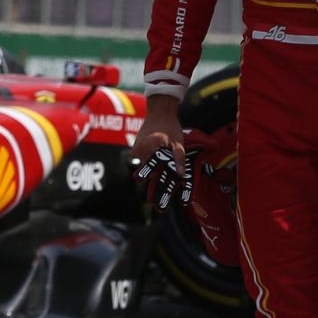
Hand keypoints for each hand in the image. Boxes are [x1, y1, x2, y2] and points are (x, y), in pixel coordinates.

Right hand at [129, 96, 189, 212]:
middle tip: (159, 207)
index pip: (155, 174)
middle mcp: (140, 152)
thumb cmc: (170, 126)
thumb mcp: (178, 143)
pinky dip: (151, 167)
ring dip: (154, 178)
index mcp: (150, 150)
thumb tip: (181, 176)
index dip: (161, 190)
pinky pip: (145, 162)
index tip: (161, 206)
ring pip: (147, 169)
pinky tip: (155, 172)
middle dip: (155, 189)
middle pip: (149, 175)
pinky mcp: (136, 149)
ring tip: (158, 196)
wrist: (159, 110)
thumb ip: (179, 159)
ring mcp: (137, 151)